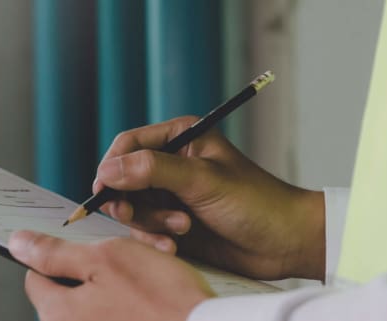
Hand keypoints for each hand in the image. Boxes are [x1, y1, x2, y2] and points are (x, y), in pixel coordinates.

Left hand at [8, 230, 213, 320]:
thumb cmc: (162, 300)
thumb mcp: (107, 259)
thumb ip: (55, 253)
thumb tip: (18, 244)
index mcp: (58, 312)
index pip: (37, 276)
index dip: (62, 255)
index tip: (87, 248)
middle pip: (68, 293)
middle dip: (96, 273)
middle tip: (131, 262)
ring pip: (96, 305)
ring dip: (118, 290)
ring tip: (150, 282)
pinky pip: (116, 318)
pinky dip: (131, 309)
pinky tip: (154, 302)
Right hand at [95, 116, 325, 279]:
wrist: (284, 242)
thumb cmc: (255, 202)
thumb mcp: (203, 180)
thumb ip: (154, 170)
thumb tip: (108, 169)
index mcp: (181, 138)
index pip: (129, 144)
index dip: (111, 166)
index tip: (102, 190)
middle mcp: (172, 164)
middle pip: (123, 179)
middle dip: (130, 201)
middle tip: (133, 216)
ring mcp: (172, 196)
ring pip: (133, 209)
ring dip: (150, 223)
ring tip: (182, 229)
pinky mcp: (174, 225)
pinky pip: (146, 231)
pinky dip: (155, 240)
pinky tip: (175, 247)